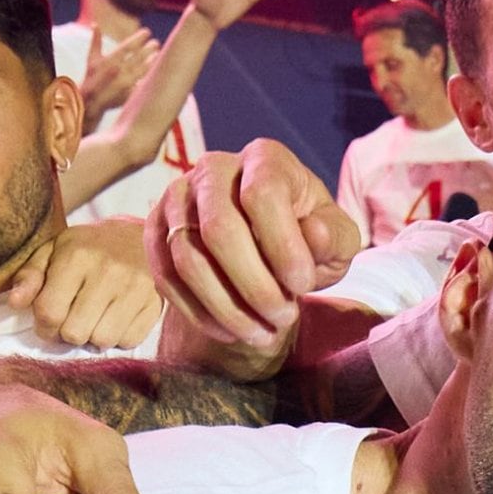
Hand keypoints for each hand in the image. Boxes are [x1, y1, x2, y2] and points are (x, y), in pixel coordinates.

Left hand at [0, 217, 163, 351]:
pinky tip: (115, 320)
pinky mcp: (154, 305)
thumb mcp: (54, 251)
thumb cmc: (90, 248)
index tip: (47, 322)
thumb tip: (15, 302)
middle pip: (74, 332)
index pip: (49, 312)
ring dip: (92, 337)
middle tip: (71, 321)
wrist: (141, 238)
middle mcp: (108, 273)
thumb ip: (30, 275)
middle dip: (66, 333)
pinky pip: (128, 341)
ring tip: (93, 320)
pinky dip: (118, 338)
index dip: (43, 326)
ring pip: (101, 340)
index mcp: (77, 257)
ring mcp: (135, 290)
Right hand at [76, 21, 156, 117]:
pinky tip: (156, 70)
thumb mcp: (91, 59)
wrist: (90, 102)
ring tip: (158, 54)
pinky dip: (149, 77)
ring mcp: (123, 83)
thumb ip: (95, 41)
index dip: (138, 38)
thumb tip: (95, 24)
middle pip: (137, 57)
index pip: (126, 46)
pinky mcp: (128, 94)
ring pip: (142, 71)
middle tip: (156, 42)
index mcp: (108, 61)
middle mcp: (116, 71)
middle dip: (148, 49)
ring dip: (151, 62)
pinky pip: (142, 84)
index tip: (147, 32)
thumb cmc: (91, 77)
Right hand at [149, 142, 357, 378]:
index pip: (262, 194)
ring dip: (227, 308)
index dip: (283, 246)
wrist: (266, 239)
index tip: (304, 286)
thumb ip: (334, 235)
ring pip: (187, 258)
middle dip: (254, 287)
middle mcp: (214, 169)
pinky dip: (197, 312)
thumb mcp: (336, 235)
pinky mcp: (156, 230)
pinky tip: (230, 332)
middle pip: (219, 230)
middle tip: (284, 319)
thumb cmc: (308, 234)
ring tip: (262, 335)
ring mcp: (177, 197)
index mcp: (264, 159)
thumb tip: (315, 236)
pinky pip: (165, 275)